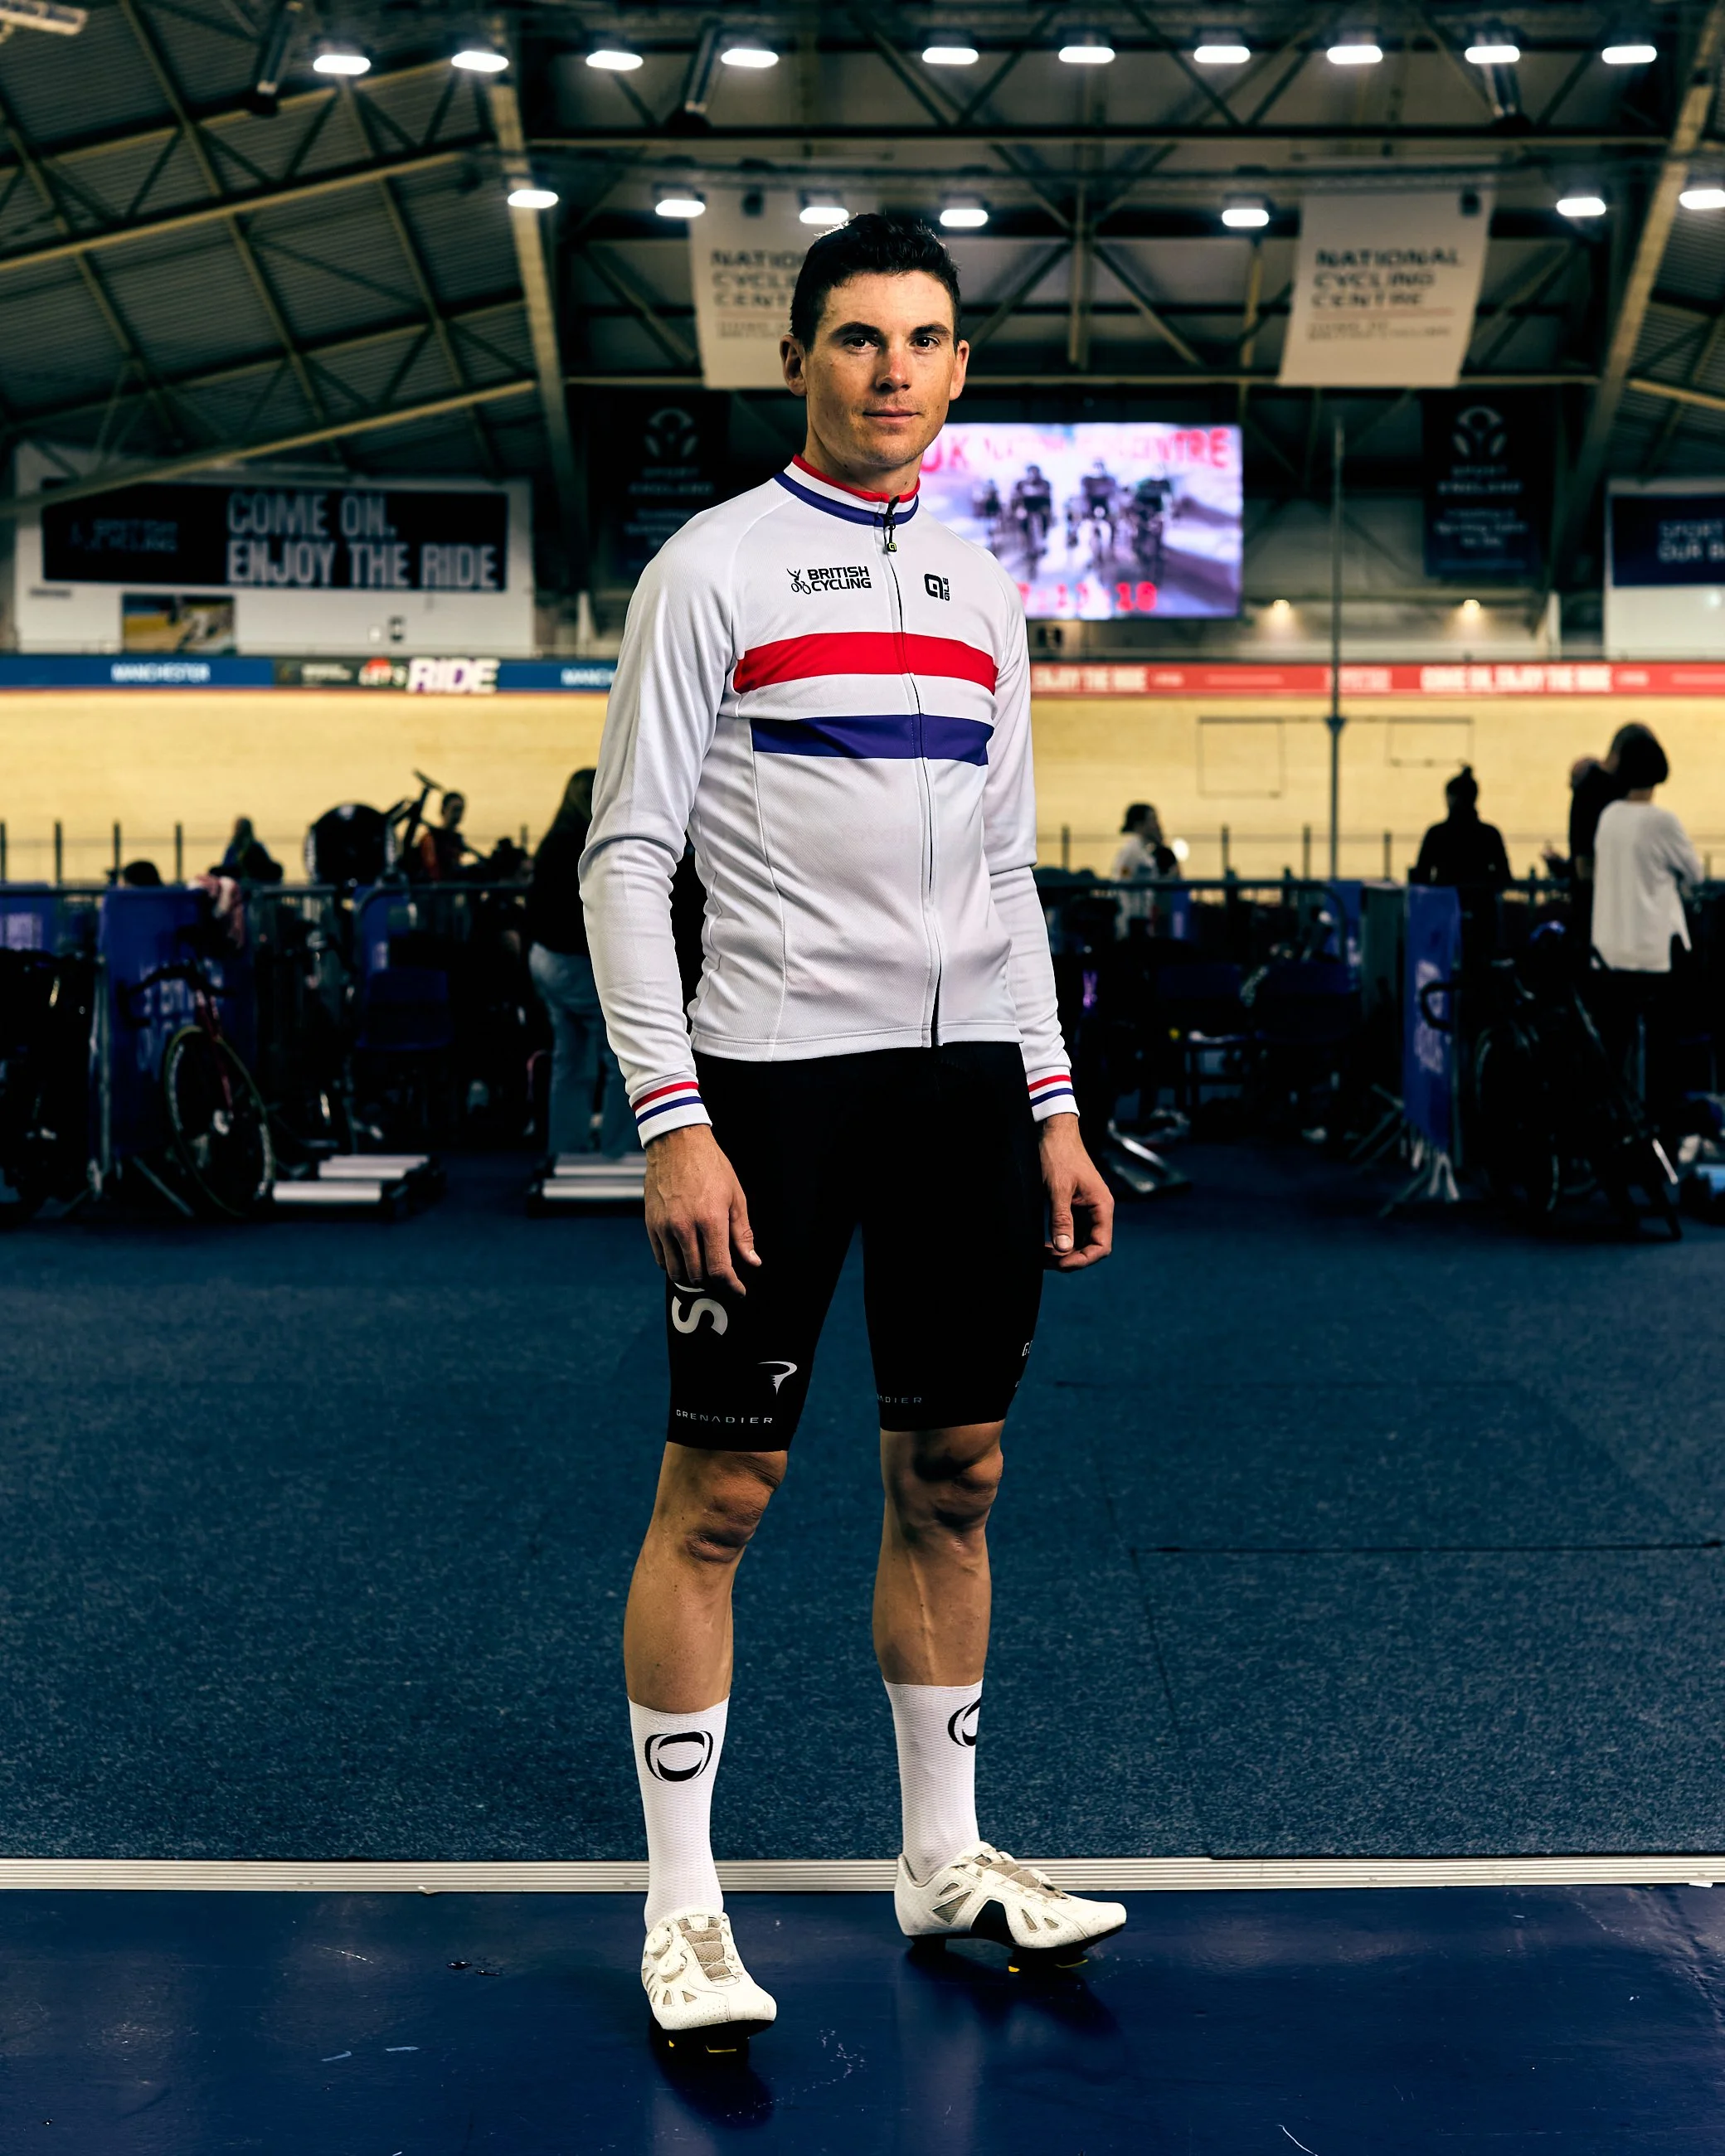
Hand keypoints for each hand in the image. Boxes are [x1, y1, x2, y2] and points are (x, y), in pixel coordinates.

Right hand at [644, 1124, 760, 1293]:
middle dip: (713, 1282)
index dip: (731, 1286)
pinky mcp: (651, 1225)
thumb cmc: (711, 1166)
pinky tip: (686, 1258)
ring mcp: (664, 1227)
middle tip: (723, 1277)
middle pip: (697, 1275)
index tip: (739, 1291)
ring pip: (677, 1272)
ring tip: (704, 1269)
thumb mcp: (735, 1197)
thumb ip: (742, 1233)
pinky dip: (674, 1266)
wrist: (676, 1143)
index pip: (719, 1268)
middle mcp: (684, 1227)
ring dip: (692, 1277)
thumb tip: (752, 1262)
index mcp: (710, 1220)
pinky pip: (661, 1259)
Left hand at [1039, 1113, 1112, 1270]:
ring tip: (1041, 1255)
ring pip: (1079, 1241)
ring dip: (1063, 1252)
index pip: (1101, 1246)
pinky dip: (1059, 1241)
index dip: (1082, 1260)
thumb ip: (1061, 1219)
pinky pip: (1071, 1231)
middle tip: (1044, 1261)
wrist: (1052, 1130)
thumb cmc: (1058, 1154)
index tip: (1059, 1263)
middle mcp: (1098, 1210)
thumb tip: (1063, 1249)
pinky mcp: (1074, 1206)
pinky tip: (1044, 1245)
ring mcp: (1086, 1209)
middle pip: (1090, 1247)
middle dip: (1069, 1259)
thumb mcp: (1057, 1188)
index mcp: (1102, 1206)